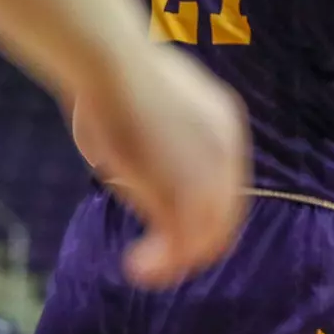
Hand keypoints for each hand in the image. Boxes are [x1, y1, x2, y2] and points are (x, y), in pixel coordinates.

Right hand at [75, 48, 248, 287]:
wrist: (112, 62)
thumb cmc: (107, 77)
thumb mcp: (143, 110)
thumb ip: (151, 143)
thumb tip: (125, 159)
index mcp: (223, 124)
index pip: (226, 183)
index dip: (200, 210)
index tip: (167, 226)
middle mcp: (226, 152)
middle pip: (225, 214)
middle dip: (193, 242)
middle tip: (158, 261)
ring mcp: (209, 173)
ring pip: (207, 235)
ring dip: (177, 260)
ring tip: (145, 271)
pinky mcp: (185, 193)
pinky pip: (181, 242)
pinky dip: (164, 264)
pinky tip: (138, 268)